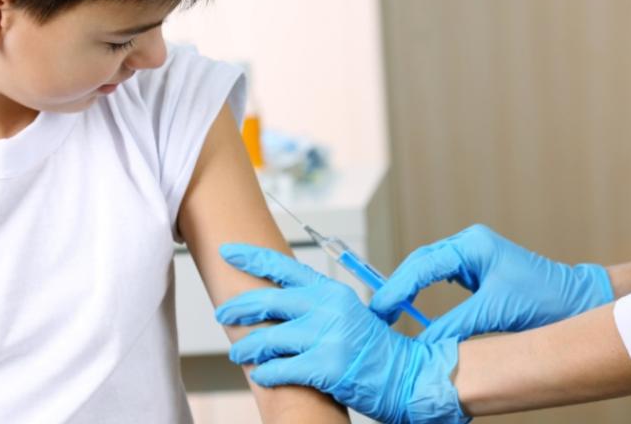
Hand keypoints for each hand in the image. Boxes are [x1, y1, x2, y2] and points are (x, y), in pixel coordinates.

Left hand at [215, 244, 468, 423]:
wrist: (407, 378)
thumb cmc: (374, 349)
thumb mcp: (347, 314)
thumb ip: (316, 304)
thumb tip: (276, 303)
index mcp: (331, 291)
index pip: (283, 267)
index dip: (251, 258)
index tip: (227, 251)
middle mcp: (328, 308)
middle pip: (267, 301)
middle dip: (238, 308)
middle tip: (222, 314)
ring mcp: (327, 336)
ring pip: (268, 338)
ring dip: (247, 348)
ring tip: (237, 353)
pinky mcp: (326, 366)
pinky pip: (280, 368)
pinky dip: (265, 373)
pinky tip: (260, 375)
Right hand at [370, 224, 613, 341]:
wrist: (580, 301)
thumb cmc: (546, 303)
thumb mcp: (495, 314)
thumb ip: (455, 326)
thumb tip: (422, 343)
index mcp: (472, 246)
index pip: (421, 265)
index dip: (397, 288)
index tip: (380, 309)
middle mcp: (469, 244)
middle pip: (419, 262)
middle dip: (397, 286)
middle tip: (379, 313)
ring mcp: (472, 254)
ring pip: (426, 268)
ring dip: (407, 287)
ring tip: (391, 311)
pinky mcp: (476, 268)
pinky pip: (439, 276)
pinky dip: (422, 290)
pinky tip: (413, 306)